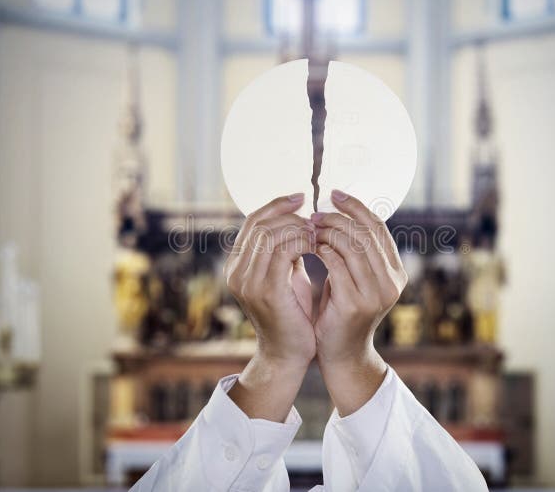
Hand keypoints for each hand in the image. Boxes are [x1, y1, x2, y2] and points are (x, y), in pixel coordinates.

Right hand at [225, 193, 315, 420]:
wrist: (288, 355)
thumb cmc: (293, 315)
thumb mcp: (285, 276)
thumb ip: (284, 251)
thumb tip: (299, 220)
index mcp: (237, 265)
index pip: (253, 221)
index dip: (277, 205)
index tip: (301, 198)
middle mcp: (236, 271)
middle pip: (261, 224)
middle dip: (291, 217)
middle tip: (314, 220)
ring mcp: (248, 282)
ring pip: (271, 235)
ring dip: (298, 229)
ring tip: (317, 234)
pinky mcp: (266, 291)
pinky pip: (283, 253)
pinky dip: (302, 244)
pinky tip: (317, 248)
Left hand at [312, 189, 407, 414]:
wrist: (341, 354)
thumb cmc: (342, 311)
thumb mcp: (355, 278)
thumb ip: (356, 251)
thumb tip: (342, 213)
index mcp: (396, 271)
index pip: (378, 227)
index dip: (356, 207)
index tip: (334, 194)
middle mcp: (392, 281)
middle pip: (365, 233)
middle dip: (337, 218)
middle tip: (315, 213)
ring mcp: (376, 294)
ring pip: (351, 246)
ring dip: (327, 232)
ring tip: (310, 228)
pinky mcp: (355, 303)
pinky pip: (337, 265)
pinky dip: (322, 251)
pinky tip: (310, 247)